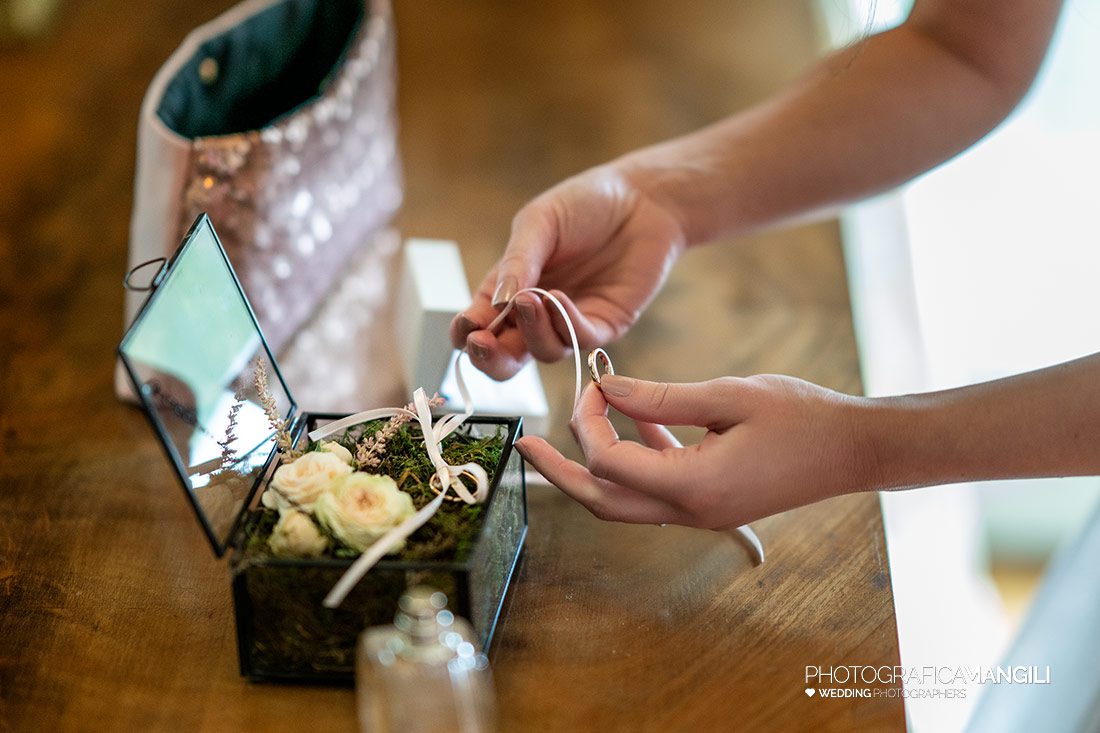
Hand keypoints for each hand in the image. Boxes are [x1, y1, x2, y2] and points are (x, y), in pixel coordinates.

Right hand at [450, 164, 687, 379]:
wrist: (642, 199)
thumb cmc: (585, 204)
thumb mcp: (539, 223)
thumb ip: (516, 263)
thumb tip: (495, 304)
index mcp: (510, 288)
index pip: (479, 324)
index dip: (466, 334)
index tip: (465, 328)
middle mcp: (537, 313)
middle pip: (506, 357)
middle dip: (490, 359)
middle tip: (482, 344)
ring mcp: (570, 323)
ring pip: (542, 352)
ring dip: (531, 331)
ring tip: (532, 299)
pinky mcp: (604, 325)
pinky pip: (579, 339)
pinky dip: (565, 324)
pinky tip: (558, 297)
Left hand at [513, 373, 873, 527]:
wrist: (855, 450)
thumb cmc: (802, 418)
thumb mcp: (728, 395)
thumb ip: (661, 396)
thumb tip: (608, 390)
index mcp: (692, 487)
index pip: (610, 463)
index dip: (590, 423)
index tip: (594, 385)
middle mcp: (690, 511)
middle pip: (602, 502)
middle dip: (560, 474)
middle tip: (525, 448)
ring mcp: (699, 512)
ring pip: (624, 502)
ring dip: (591, 469)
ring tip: (562, 436)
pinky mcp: (709, 501)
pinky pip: (655, 489)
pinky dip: (635, 460)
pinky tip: (630, 423)